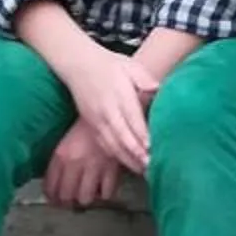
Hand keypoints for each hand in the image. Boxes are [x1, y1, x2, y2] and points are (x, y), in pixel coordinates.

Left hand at [45, 118, 130, 209]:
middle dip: (66, 202)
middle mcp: (75, 164)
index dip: (50, 196)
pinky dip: (104, 193)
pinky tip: (102, 189)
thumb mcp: (66, 143)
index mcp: (61, 155)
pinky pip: (106, 192)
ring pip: (85, 198)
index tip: (52, 199)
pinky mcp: (111, 170)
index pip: (50, 185)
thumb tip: (54, 183)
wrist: (110, 116)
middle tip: (68, 201)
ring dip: (84, 198)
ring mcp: (94, 168)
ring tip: (85, 195)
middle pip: (66, 196)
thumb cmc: (87, 128)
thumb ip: (59, 162)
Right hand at [56, 46, 152, 170]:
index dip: (141, 134)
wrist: (78, 65)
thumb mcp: (129, 65)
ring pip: (112, 145)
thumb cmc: (109, 65)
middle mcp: (106, 110)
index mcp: (118, 94)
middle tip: (151, 166)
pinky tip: (128, 163)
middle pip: (122, 136)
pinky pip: (103, 145)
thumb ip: (144, 78)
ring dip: (127, 159)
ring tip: (143, 170)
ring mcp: (97, 120)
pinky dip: (115, 156)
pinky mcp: (91, 125)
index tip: (152, 147)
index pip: (131, 118)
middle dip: (136, 153)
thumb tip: (157, 89)